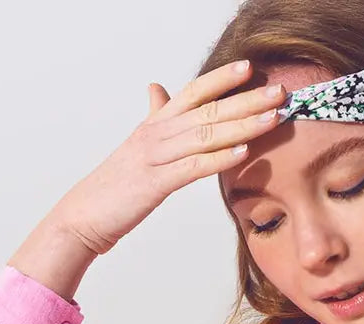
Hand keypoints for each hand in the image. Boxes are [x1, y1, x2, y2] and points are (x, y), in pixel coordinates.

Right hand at [48, 61, 285, 256]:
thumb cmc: (115, 185)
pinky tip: (243, 153)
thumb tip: (158, 88)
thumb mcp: (138, 144)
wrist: (84, 215)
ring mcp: (155, 157)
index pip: (193, 92)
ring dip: (242, 126)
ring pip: (205, 135)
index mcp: (155, 124)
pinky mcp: (155, 184)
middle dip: (246, 100)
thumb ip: (155, 116)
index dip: (221, 79)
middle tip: (279, 92)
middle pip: (207, 110)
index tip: (250, 69)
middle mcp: (156, 133)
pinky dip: (218, 159)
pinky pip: (192, 168)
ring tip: (272, 118)